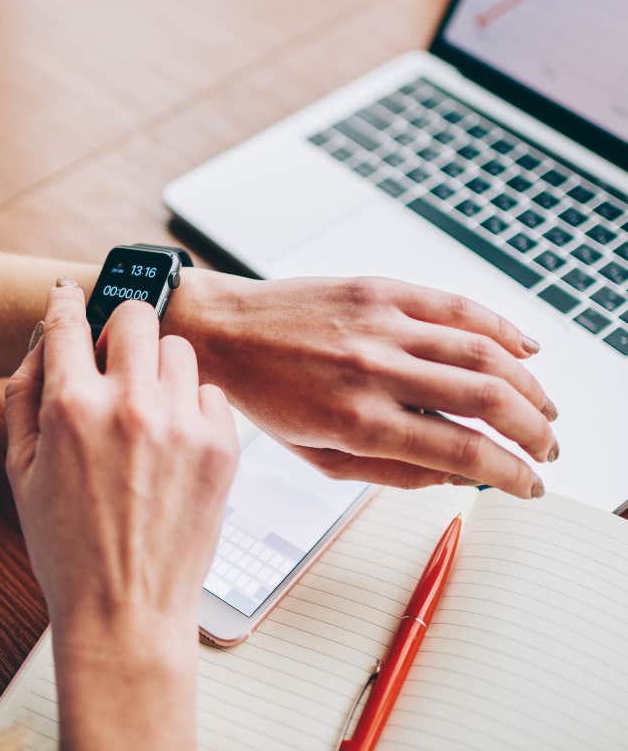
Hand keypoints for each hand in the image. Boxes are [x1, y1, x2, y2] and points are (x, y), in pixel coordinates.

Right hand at [4, 281, 238, 750]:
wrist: (126, 608)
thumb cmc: (67, 545)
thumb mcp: (21, 470)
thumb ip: (25, 394)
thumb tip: (41, 341)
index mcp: (73, 407)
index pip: (68, 322)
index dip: (65, 303)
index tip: (70, 295)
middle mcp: (131, 405)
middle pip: (136, 315)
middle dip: (120, 329)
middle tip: (117, 359)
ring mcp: (182, 423)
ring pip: (179, 349)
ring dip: (159, 368)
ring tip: (149, 410)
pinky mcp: (222, 445)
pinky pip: (211, 392)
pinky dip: (193, 407)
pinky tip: (176, 442)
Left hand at [167, 272, 557, 498]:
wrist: (226, 333)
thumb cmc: (268, 399)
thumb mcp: (321, 459)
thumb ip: (394, 473)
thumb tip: (460, 476)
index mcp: (359, 422)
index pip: (464, 452)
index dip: (512, 474)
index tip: (530, 485)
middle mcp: (376, 371)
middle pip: (489, 399)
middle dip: (536, 431)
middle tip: (549, 448)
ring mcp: (380, 323)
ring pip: (485, 350)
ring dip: (530, 384)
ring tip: (546, 407)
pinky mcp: (379, 290)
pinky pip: (456, 305)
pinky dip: (501, 326)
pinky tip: (524, 348)